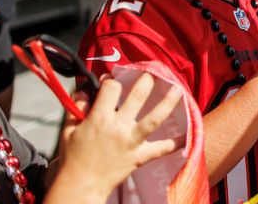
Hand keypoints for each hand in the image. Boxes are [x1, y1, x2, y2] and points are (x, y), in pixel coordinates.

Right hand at [54, 74, 182, 196]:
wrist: (81, 185)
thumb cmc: (73, 157)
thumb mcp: (69, 129)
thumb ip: (76, 106)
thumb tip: (84, 89)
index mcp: (99, 118)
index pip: (111, 88)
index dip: (112, 81)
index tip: (111, 82)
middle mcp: (118, 126)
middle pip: (137, 96)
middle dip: (146, 80)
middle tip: (152, 72)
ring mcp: (131, 141)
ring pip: (154, 118)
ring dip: (168, 102)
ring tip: (178, 89)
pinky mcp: (140, 157)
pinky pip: (161, 149)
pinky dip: (176, 143)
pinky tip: (189, 135)